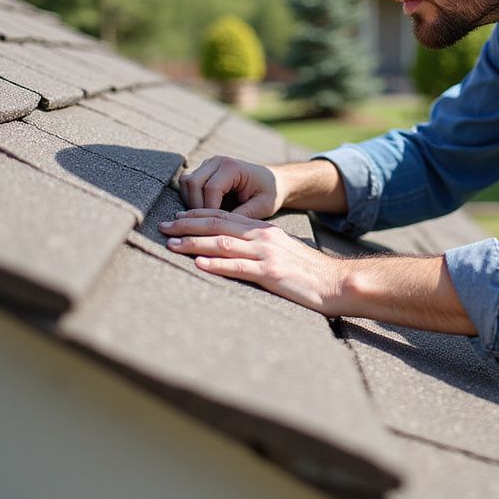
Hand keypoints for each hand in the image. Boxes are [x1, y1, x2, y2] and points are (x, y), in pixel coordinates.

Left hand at [159, 209, 347, 314]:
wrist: (334, 282)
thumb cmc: (308, 271)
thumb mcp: (281, 250)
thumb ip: (258, 246)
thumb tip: (233, 250)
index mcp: (264, 229)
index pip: (225, 216)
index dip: (198, 215)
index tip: (177, 217)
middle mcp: (262, 236)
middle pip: (218, 225)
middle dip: (188, 224)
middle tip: (164, 226)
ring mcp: (266, 254)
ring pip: (223, 243)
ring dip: (194, 243)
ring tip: (172, 245)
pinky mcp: (270, 273)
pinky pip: (238, 267)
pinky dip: (216, 264)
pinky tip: (198, 264)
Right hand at [177, 155, 282, 217]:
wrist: (273, 181)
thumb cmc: (270, 193)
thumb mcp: (263, 206)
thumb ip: (243, 215)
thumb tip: (221, 229)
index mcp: (232, 167)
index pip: (210, 189)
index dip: (210, 210)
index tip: (217, 226)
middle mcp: (217, 162)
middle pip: (192, 183)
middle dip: (196, 207)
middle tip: (208, 224)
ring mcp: (208, 164)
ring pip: (185, 182)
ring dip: (190, 201)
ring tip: (206, 218)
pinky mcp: (203, 171)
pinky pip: (186, 183)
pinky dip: (189, 198)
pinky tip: (203, 211)